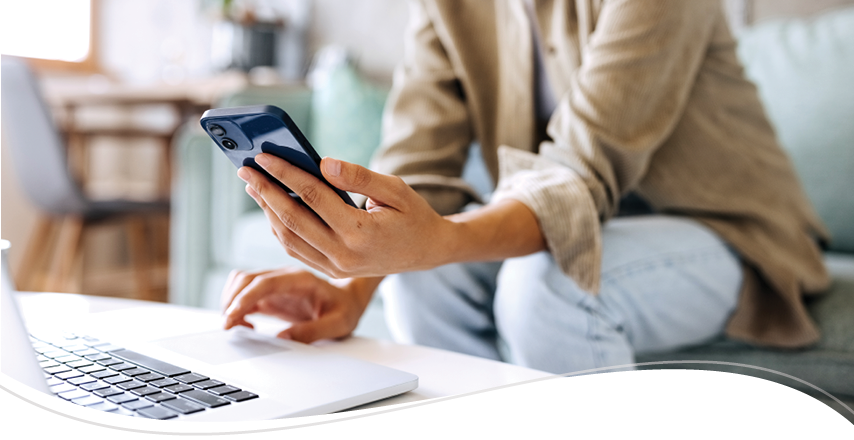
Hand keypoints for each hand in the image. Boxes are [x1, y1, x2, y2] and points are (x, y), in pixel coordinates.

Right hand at [220, 267, 376, 342]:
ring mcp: (275, 284)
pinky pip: (244, 295)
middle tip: (229, 327)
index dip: (245, 297)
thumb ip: (313, 331)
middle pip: (246, 279)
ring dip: (231, 303)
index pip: (265, 282)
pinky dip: (237, 308)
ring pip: (241, 283)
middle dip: (231, 301)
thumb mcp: (338, 324)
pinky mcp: (270, 294)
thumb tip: (283, 338)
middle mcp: (284, 277)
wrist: (348, 300)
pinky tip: (246, 325)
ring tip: (239, 327)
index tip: (232, 316)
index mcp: (301, 280)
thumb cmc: (345, 310)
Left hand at [237, 154, 458, 277]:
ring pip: (289, 239)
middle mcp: (345, 255)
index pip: (313, 196)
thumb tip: (323, 163)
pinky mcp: (333, 271)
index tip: (264, 156)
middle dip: (266, 191)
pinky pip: (298, 250)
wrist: (427, 251)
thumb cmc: (413, 215)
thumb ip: (359, 177)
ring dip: (268, 211)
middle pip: (293, 220)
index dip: (286, 173)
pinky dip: (281, 228)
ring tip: (254, 186)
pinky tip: (273, 207)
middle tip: (245, 168)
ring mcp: (337, 267)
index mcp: (361, 232)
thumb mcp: (395, 189)